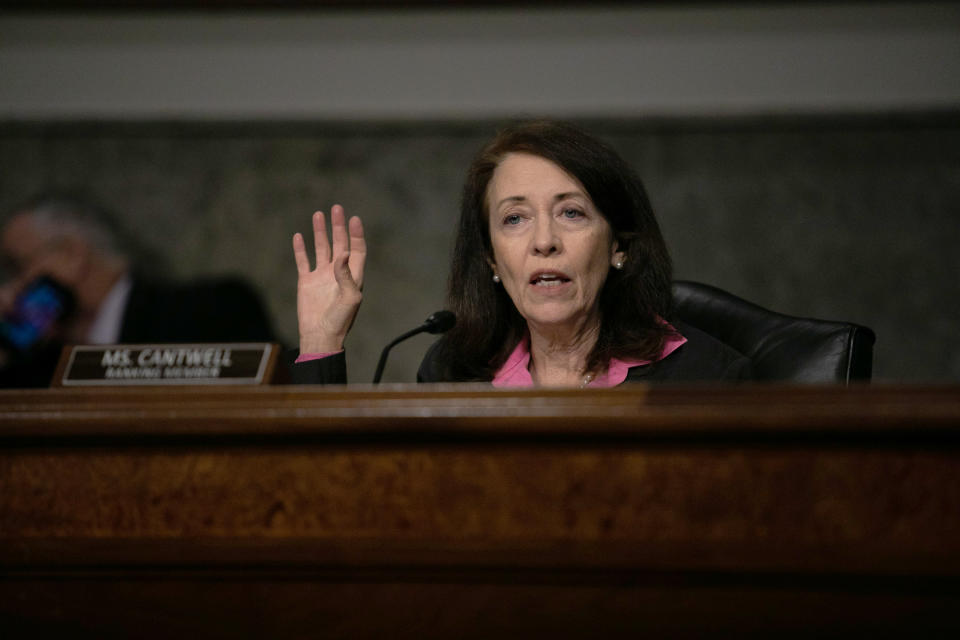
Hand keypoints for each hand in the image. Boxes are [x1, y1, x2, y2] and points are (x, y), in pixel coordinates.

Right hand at [292, 205, 365, 352]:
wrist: (319, 335)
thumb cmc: (339, 321)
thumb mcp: (349, 299)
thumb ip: (347, 275)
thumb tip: (344, 253)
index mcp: (353, 276)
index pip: (357, 250)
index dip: (356, 234)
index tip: (354, 218)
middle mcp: (338, 273)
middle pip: (339, 244)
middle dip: (338, 227)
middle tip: (336, 208)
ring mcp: (321, 276)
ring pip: (321, 248)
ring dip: (320, 232)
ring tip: (318, 214)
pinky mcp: (306, 282)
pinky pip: (303, 261)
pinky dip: (301, 249)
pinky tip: (299, 236)